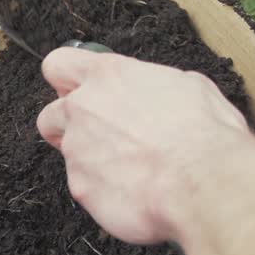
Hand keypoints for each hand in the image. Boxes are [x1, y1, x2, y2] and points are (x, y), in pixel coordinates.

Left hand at [36, 48, 248, 244]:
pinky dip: (101, 190)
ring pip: (65, 152)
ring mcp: (76, 149)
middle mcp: (83, 109)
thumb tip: (158, 91)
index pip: (59, 64)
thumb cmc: (204, 135)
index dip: (65, 79)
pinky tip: (130, 190)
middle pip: (50, 114)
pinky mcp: (79, 186)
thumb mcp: (191, 86)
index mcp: (109, 76)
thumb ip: (155, 85)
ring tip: (122, 167)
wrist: (203, 184)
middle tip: (98, 135)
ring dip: (86, 158)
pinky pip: (82, 186)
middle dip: (68, 125)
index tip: (75, 89)